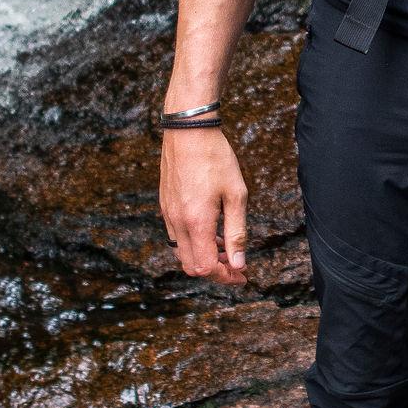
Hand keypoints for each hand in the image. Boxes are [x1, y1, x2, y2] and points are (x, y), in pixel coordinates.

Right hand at [161, 127, 249, 279]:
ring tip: (226, 247)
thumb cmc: (216, 159)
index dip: (226, 277)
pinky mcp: (165, 206)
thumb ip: (237, 233)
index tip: (242, 275)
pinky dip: (194, 243)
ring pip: (182, 253)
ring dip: (204, 257)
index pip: (207, 267)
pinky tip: (211, 231)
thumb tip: (239, 264)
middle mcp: (177, 222)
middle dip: (215, 272)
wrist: (188, 131)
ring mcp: (168, 214)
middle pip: (191, 266)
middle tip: (237, 266)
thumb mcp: (236, 195)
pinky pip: (176, 237)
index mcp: (196, 222)